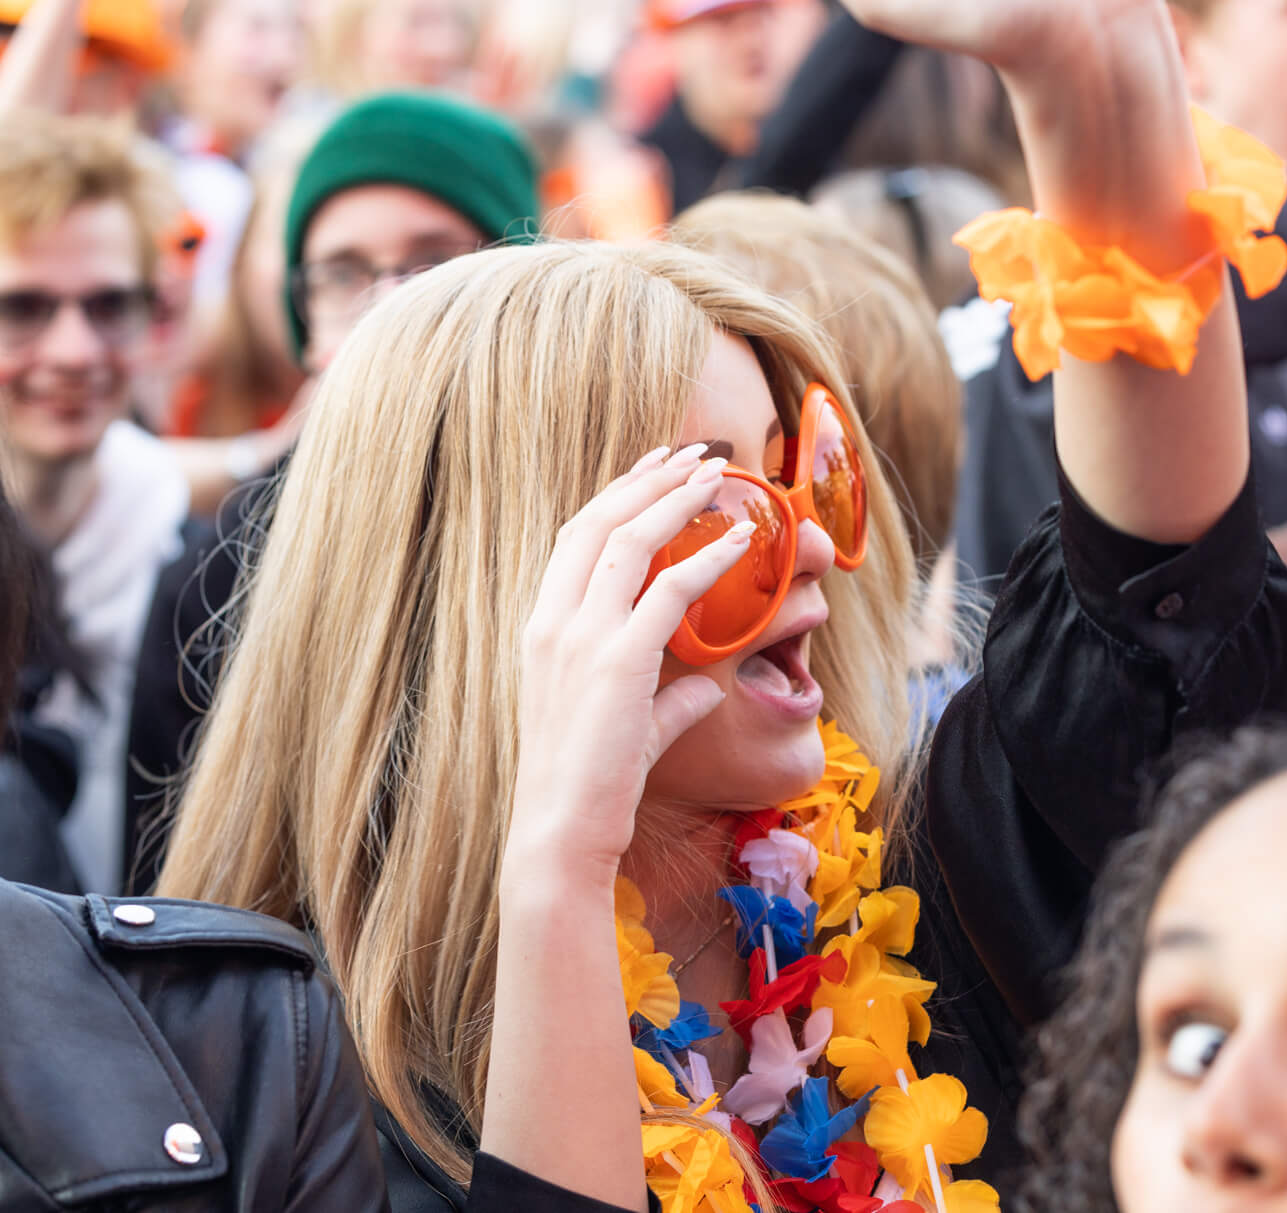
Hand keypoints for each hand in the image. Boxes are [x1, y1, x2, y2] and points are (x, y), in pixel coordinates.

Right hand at [507, 446, 757, 880]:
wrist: (560, 833)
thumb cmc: (590, 788)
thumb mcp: (629, 730)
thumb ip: (667, 699)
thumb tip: (707, 688)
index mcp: (541, 628)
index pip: (576, 538)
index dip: (616, 494)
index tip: (653, 466)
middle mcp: (553, 622)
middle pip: (599, 522)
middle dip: (648, 478)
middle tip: (693, 452)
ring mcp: (580, 639)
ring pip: (630, 541)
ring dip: (676, 499)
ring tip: (717, 473)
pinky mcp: (617, 663)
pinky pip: (669, 592)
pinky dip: (710, 560)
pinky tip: (744, 543)